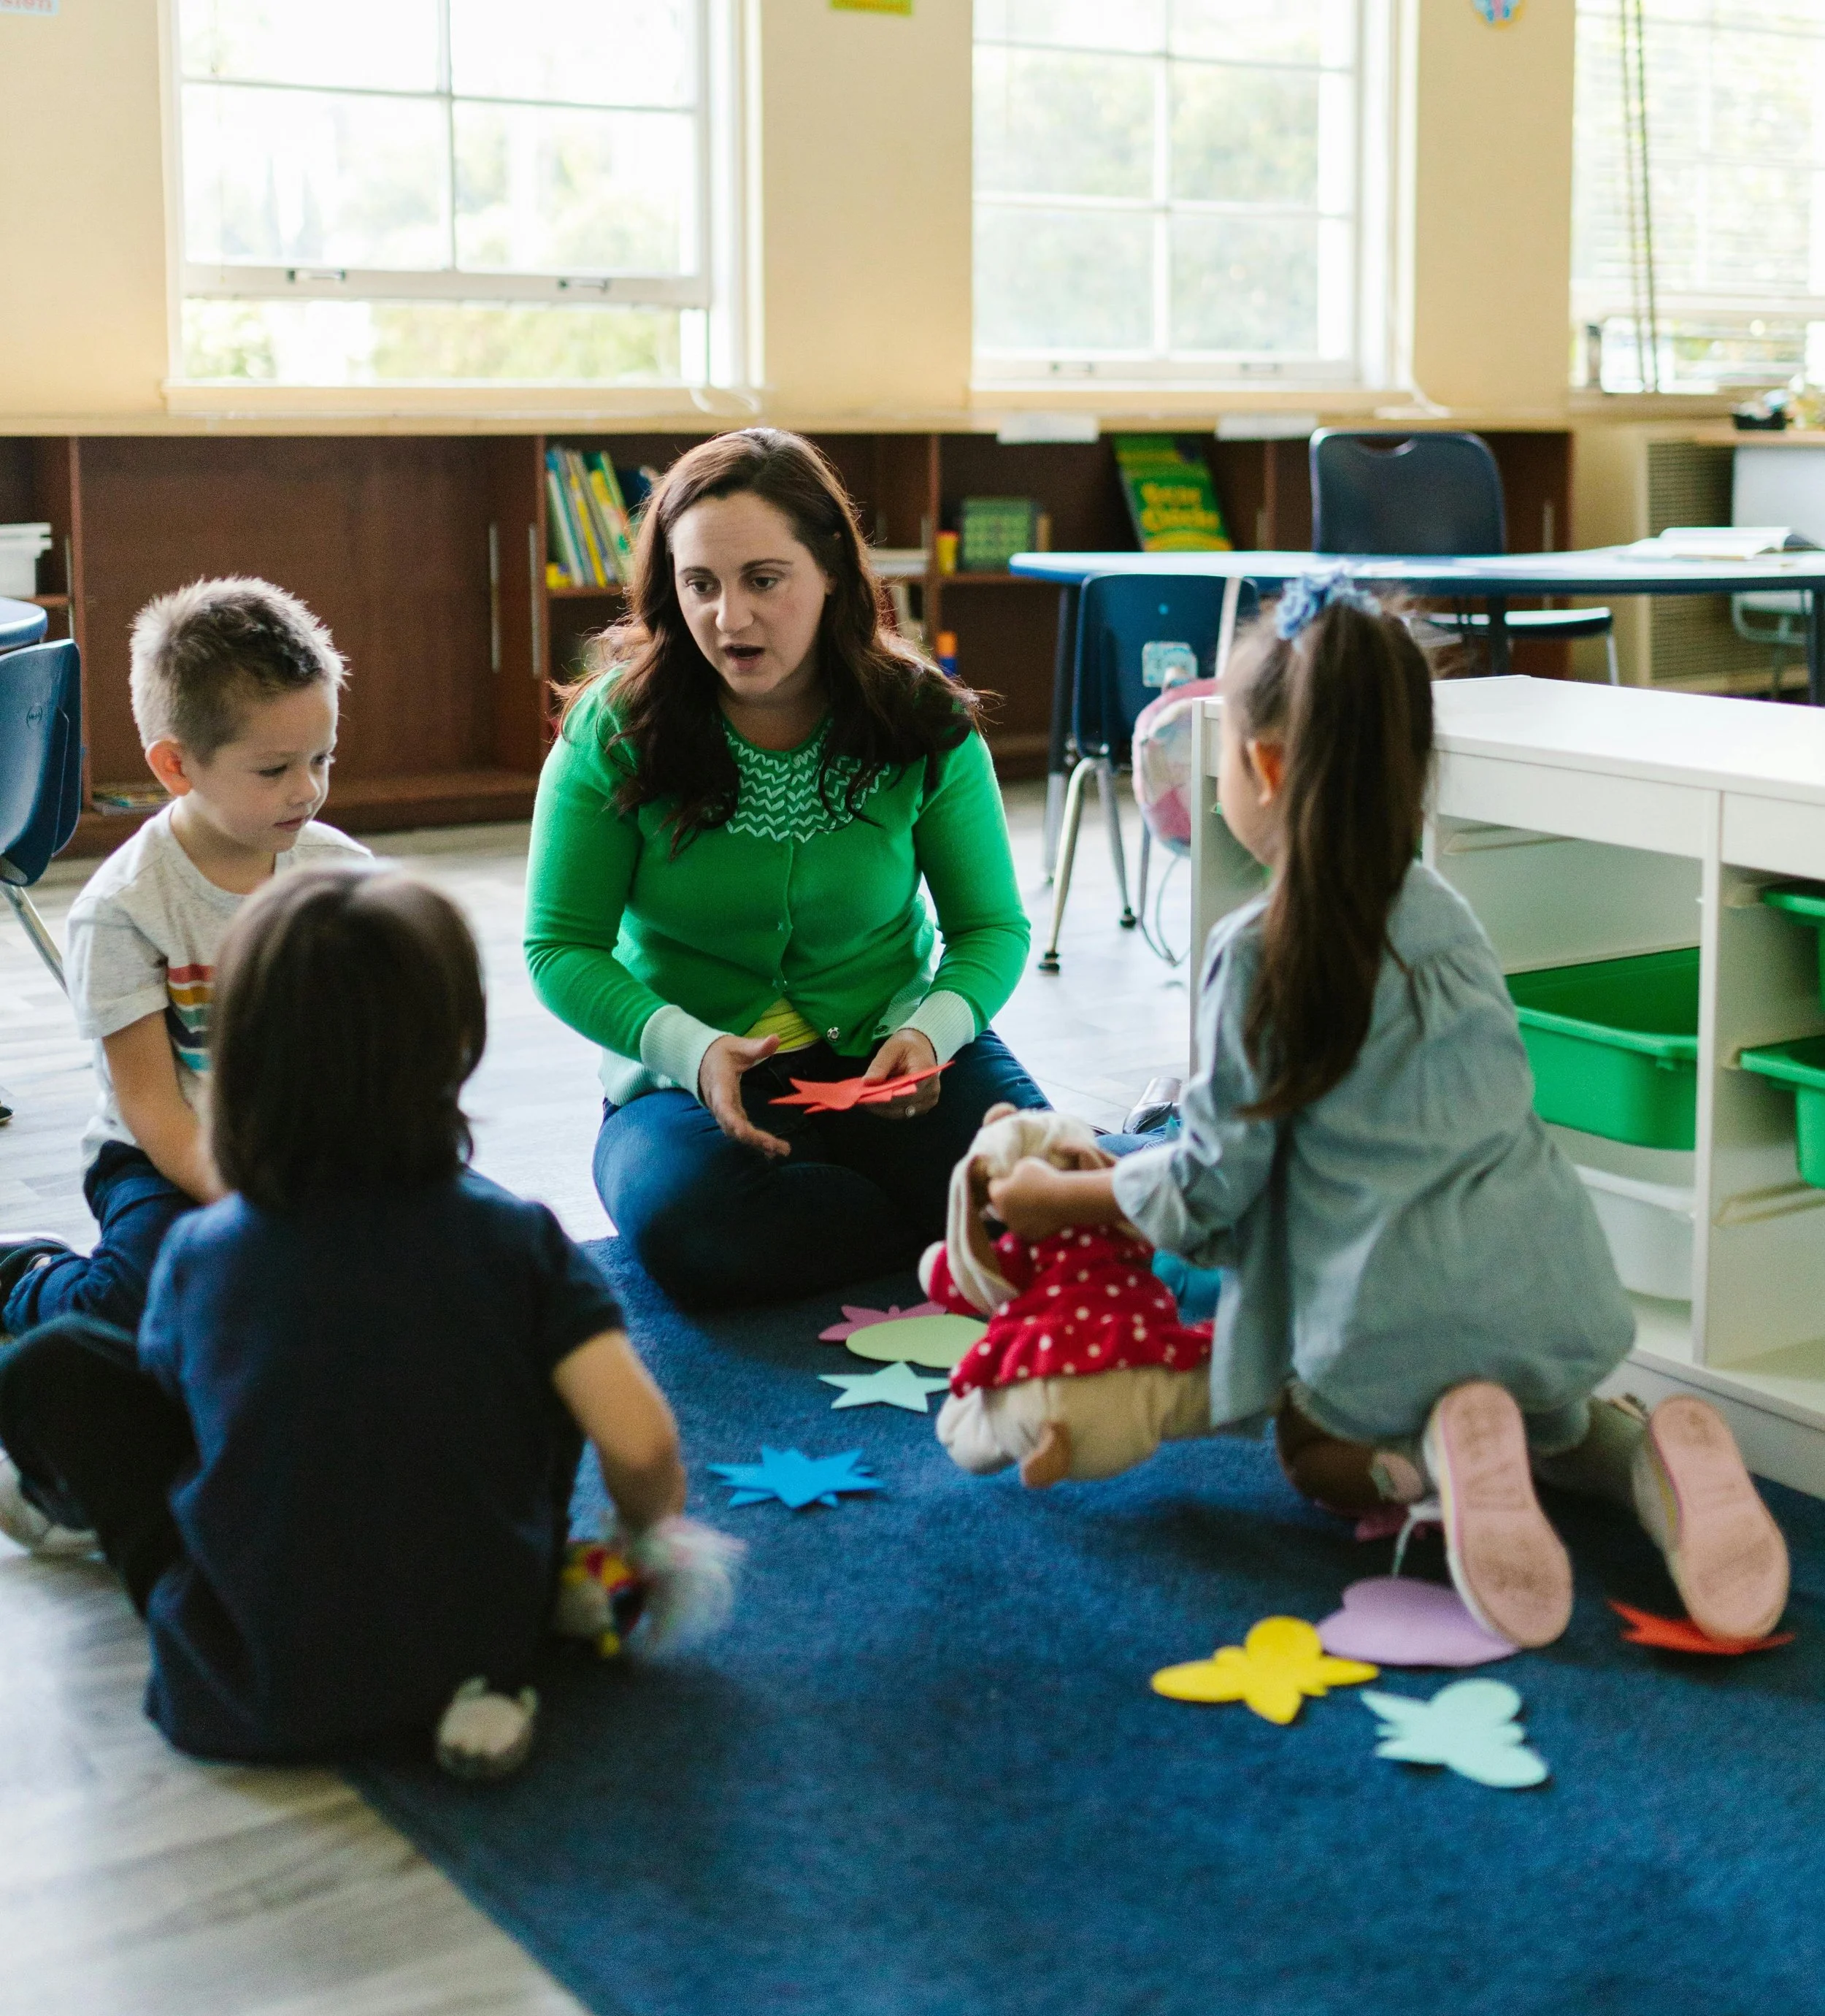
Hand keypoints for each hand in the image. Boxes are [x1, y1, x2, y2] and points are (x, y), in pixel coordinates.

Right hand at [697, 1034, 791, 1158]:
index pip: (724, 1108)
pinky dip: (755, 1140)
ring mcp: (724, 1112)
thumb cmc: (720, 1052)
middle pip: (733, 1127)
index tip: (748, 1133)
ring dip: (757, 1143)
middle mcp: (719, 1104)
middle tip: (779, 1148)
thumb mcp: (738, 1046)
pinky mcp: (731, 1114)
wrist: (701, 1059)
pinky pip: (741, 1131)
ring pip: (737, 1133)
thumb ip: (757, 1046)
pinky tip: (772, 1149)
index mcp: (720, 1087)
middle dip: (754, 1139)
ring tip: (780, 1151)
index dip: (734, 1122)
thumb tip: (776, 1039)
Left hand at [860, 1028, 940, 1119]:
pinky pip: (903, 1112)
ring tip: (864, 1102)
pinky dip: (888, 1109)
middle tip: (860, 1101)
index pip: (908, 1094)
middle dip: (881, 1105)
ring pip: (902, 1113)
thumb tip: (867, 1083)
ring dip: (883, 1109)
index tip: (866, 1098)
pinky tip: (874, 1102)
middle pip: (904, 1107)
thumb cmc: (907, 1046)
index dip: (887, 1099)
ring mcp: (928, 1101)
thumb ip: (880, 1065)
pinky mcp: (922, 1106)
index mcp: (927, 1074)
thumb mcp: (892, 1048)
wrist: (922, 1047)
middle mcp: (931, 1091)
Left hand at [988, 1158, 1126, 1240]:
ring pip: (1015, 1218)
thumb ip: (1013, 1171)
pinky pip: (1028, 1228)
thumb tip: (1013, 1178)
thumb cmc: (1045, 1179)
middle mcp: (1003, 1215)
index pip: (994, 1186)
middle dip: (1011, 1198)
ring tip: (1039, 1203)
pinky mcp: (1030, 1237)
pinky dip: (1034, 1223)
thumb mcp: (1025, 1164)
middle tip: (1029, 1190)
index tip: (1017, 1177)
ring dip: (1022, 1212)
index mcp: (998, 1195)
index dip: (1004, 1180)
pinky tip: (1045, 1214)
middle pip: (1003, 1204)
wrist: (1066, 1201)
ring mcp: (1017, 1228)